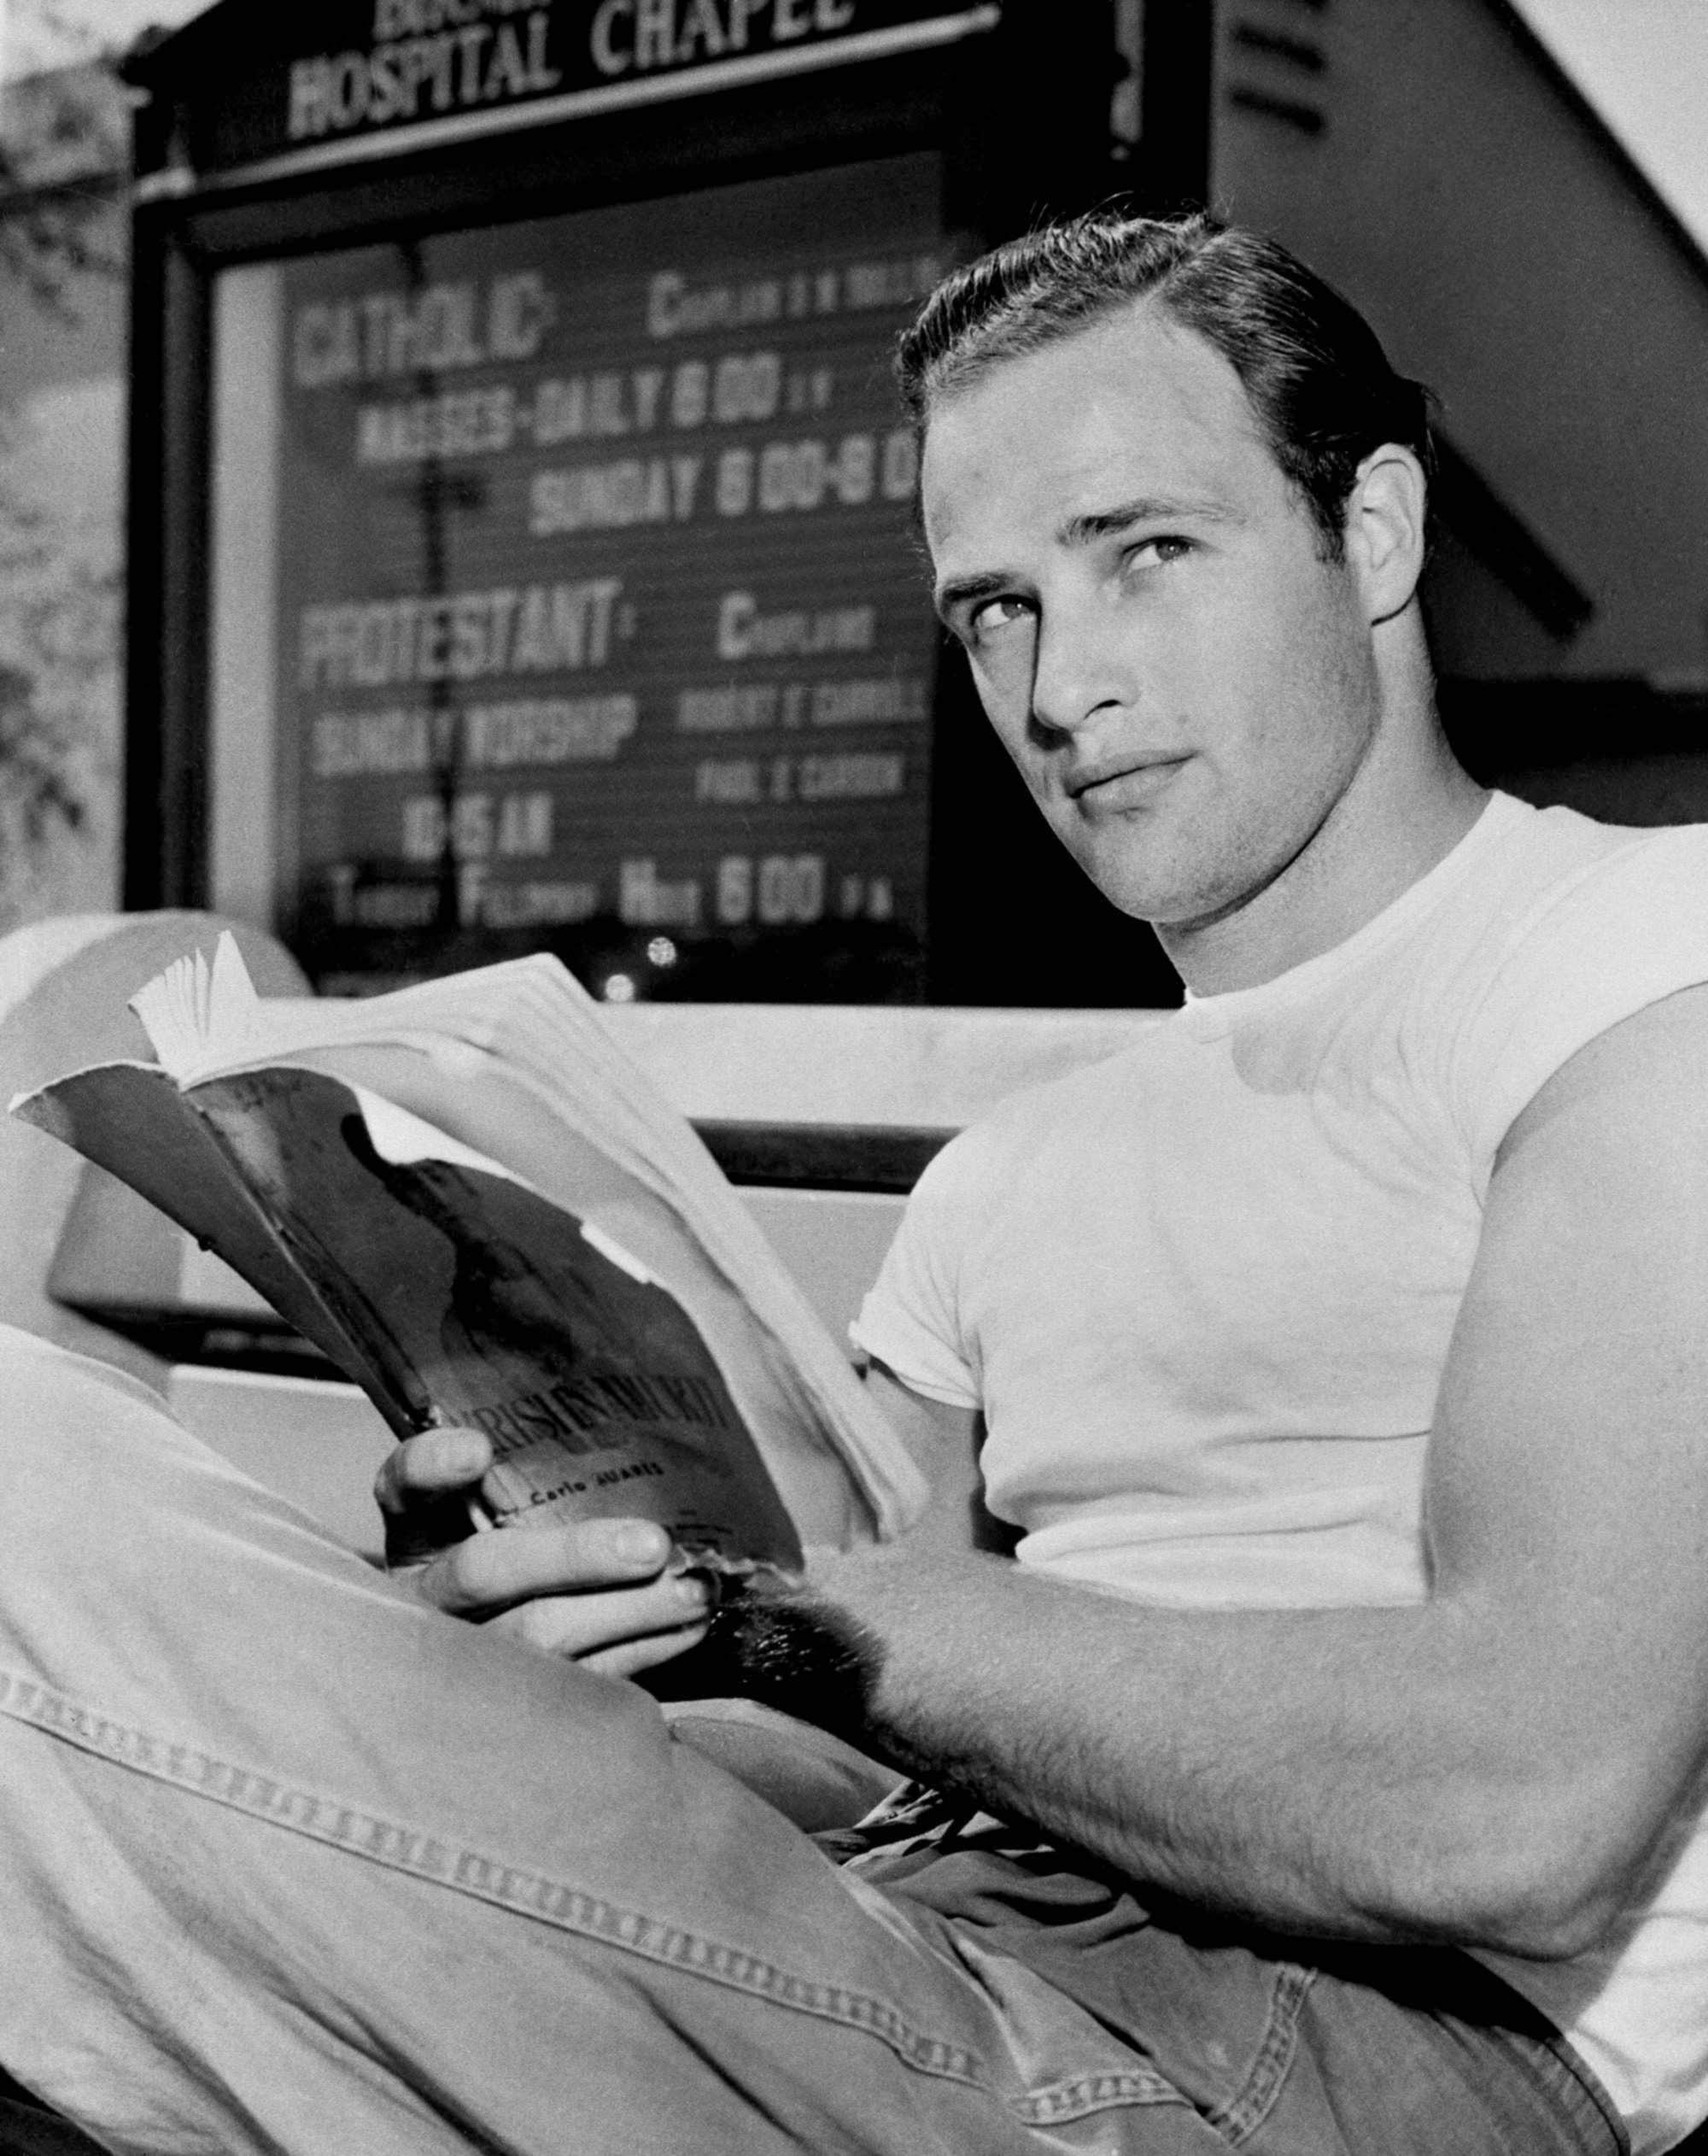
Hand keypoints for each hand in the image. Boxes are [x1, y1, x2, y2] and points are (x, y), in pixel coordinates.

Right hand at [374, 1427, 715, 1678]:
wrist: (472, 1656)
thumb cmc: (503, 1547)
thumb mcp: (494, 1507)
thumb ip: (534, 1473)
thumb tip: (639, 1441)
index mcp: (416, 1534)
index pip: (404, 1491)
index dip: (430, 1469)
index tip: (477, 1450)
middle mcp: (430, 1594)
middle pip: (485, 1572)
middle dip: (573, 1558)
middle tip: (651, 1544)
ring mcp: (468, 1655)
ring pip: (540, 1635)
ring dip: (629, 1611)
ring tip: (694, 1587)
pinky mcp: (516, 1701)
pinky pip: (582, 1677)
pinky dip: (645, 1648)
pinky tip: (692, 1623)